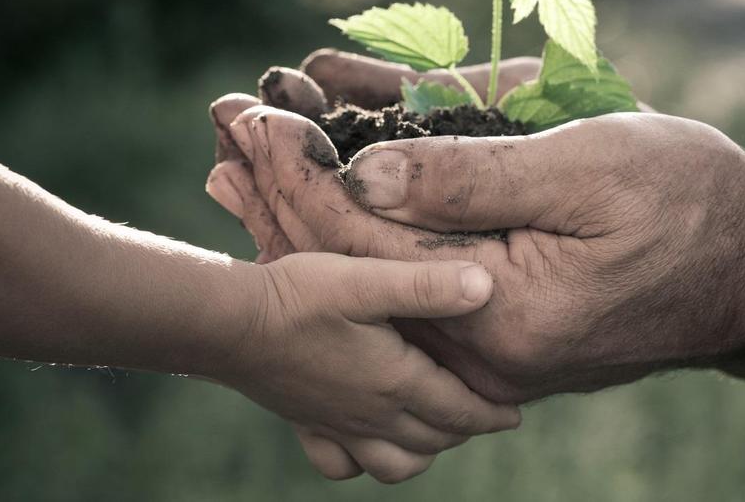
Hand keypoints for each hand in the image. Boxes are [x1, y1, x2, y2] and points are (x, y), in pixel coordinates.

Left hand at [214, 106, 744, 402]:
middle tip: (222, 128)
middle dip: (284, 191)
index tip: (249, 116)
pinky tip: (327, 184)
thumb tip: (365, 174)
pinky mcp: (497, 323)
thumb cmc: (689, 205)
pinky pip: (412, 274)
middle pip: (353, 266)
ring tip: (245, 156)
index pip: (366, 245)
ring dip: (312, 207)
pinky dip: (367, 225)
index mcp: (499, 314)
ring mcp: (485, 340)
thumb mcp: (588, 168)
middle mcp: (477, 343)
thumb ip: (473, 178)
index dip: (301, 173)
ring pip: (374, 272)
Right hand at [222, 252, 520, 482]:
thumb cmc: (300, 295)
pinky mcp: (306, 423)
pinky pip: (342, 465)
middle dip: (465, 429)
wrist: (229, 323)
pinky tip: (368, 439)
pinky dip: (363, 462)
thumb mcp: (368, 280)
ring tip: (435, 429)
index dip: (492, 413)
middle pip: (434, 438)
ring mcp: (337, 424)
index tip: (514, 413)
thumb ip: (428, 286)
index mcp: (395, 381)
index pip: (459, 409)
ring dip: (423, 451)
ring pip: (395, 463)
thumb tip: (486, 286)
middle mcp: (370, 413)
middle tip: (483, 413)